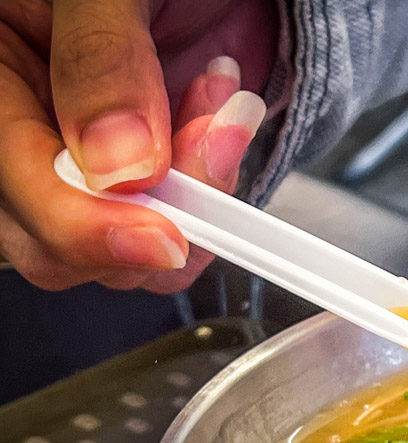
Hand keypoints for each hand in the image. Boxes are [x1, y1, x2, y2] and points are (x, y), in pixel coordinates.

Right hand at [0, 0, 276, 292]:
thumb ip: (102, 62)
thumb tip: (120, 168)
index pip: (15, 186)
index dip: (86, 226)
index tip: (166, 236)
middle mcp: (20, 131)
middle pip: (58, 245)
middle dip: (156, 211)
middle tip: (215, 129)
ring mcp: (80, 162)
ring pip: (127, 253)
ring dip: (199, 192)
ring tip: (222, 103)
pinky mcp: (141, 179)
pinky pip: (178, 227)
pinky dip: (218, 185)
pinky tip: (224, 114)